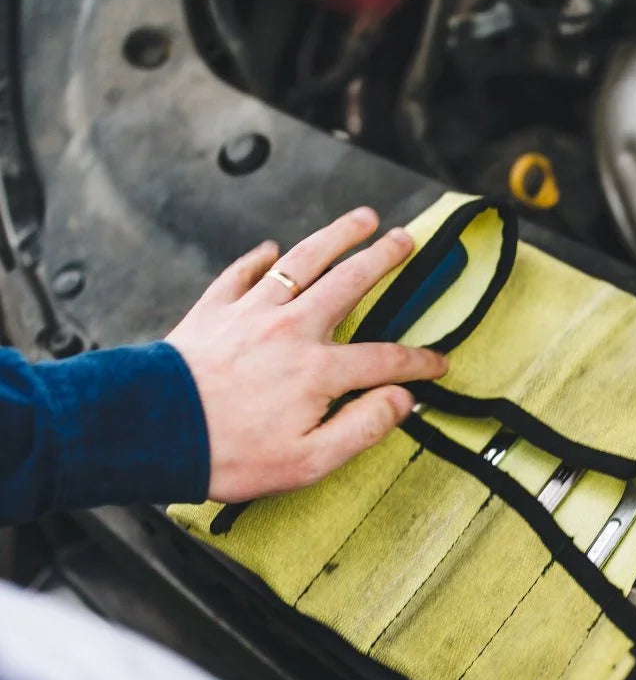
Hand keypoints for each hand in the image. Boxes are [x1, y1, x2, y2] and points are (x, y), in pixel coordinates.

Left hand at [166, 206, 446, 501]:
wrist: (153, 432)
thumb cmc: (230, 454)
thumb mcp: (309, 460)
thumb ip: (363, 427)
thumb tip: (401, 401)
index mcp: (318, 371)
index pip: (385, 360)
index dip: (418, 362)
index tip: (437, 363)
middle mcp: (292, 330)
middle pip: (350, 283)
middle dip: (383, 258)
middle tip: (405, 240)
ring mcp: (252, 312)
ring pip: (303, 261)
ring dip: (337, 236)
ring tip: (361, 218)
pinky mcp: (215, 309)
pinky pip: (243, 272)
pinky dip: (260, 258)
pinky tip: (272, 250)